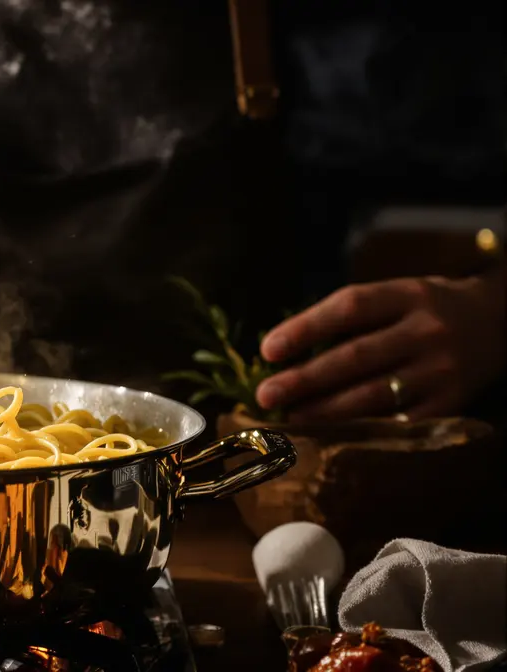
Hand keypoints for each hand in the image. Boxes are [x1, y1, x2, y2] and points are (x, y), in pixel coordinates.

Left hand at [256, 272, 504, 421]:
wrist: (497, 324)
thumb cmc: (424, 311)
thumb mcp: (395, 296)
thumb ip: (348, 318)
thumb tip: (282, 353)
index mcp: (407, 295)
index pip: (348, 308)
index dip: (304, 328)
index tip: (267, 350)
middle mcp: (427, 330)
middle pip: (355, 357)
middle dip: (305, 379)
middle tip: (266, 395)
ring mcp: (441, 369)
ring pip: (374, 394)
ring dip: (326, 411)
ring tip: (291, 419)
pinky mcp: (452, 403)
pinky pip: (401, 422)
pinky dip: (363, 430)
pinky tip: (333, 437)